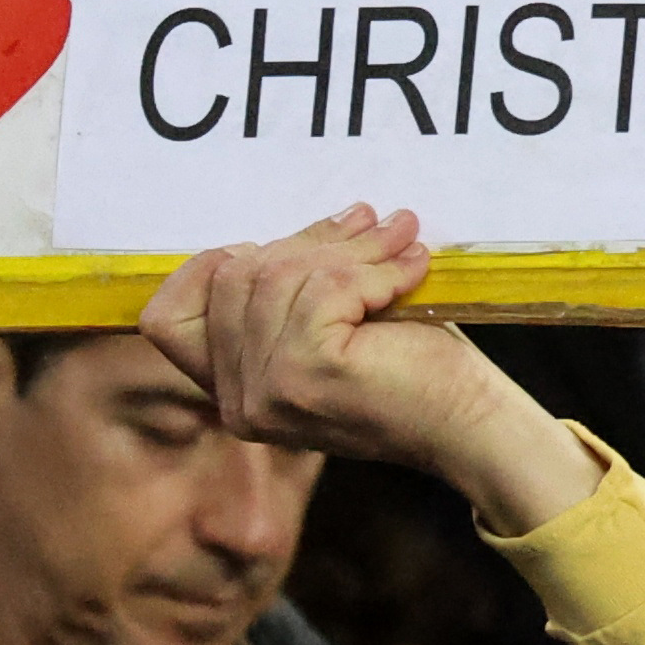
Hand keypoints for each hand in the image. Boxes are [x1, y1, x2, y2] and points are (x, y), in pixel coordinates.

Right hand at [143, 207, 592, 533]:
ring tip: (402, 242)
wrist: (475, 426)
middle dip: (312, 242)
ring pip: (278, 276)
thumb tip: (330, 218)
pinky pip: (323, 288)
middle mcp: (238, 403)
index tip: (286, 243)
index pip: (168, 320)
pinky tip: (412, 270)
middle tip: (377, 226)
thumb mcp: (341, 324)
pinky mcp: (306, 373)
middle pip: (236, 279)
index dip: (212, 267)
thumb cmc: (418, 372)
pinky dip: (374, 270)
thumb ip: (302, 289)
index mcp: (235, 394)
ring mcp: (267, 392)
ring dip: (352, 250)